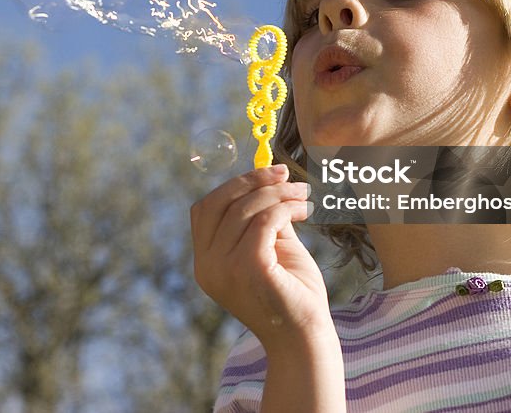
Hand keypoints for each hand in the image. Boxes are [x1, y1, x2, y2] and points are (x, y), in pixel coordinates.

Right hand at [190, 164, 331, 348]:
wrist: (305, 336)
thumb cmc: (291, 292)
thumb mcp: (270, 247)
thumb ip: (261, 218)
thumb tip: (266, 179)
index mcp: (206, 262)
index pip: (204, 209)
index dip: (232, 185)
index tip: (266, 173)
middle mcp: (208, 266)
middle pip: (220, 202)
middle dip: (253, 180)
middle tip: (286, 173)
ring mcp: (225, 269)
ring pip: (247, 208)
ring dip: (278, 193)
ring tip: (303, 193)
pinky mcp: (250, 268)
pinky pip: (266, 220)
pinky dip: (286, 207)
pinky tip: (304, 209)